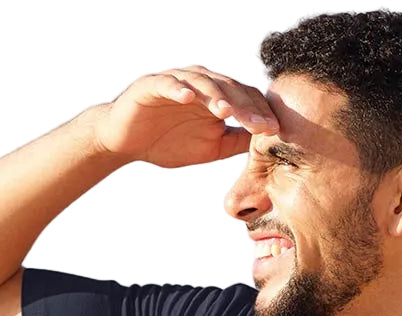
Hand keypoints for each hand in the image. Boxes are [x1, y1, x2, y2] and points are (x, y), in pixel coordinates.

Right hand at [92, 65, 278, 167]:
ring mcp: (176, 81)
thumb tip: (265, 145)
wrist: (127, 142)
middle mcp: (200, 84)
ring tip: (227, 111)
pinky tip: (187, 98)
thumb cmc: (169, 142)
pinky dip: (177, 88)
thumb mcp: (212, 147)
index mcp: (216, 97)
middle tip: (259, 124)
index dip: (260, 113)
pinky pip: (166, 83)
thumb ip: (237, 142)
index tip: (275, 131)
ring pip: (201, 83)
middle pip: (228, 88)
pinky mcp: (151, 85)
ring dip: (216, 95)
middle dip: (245, 107)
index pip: (244, 99)